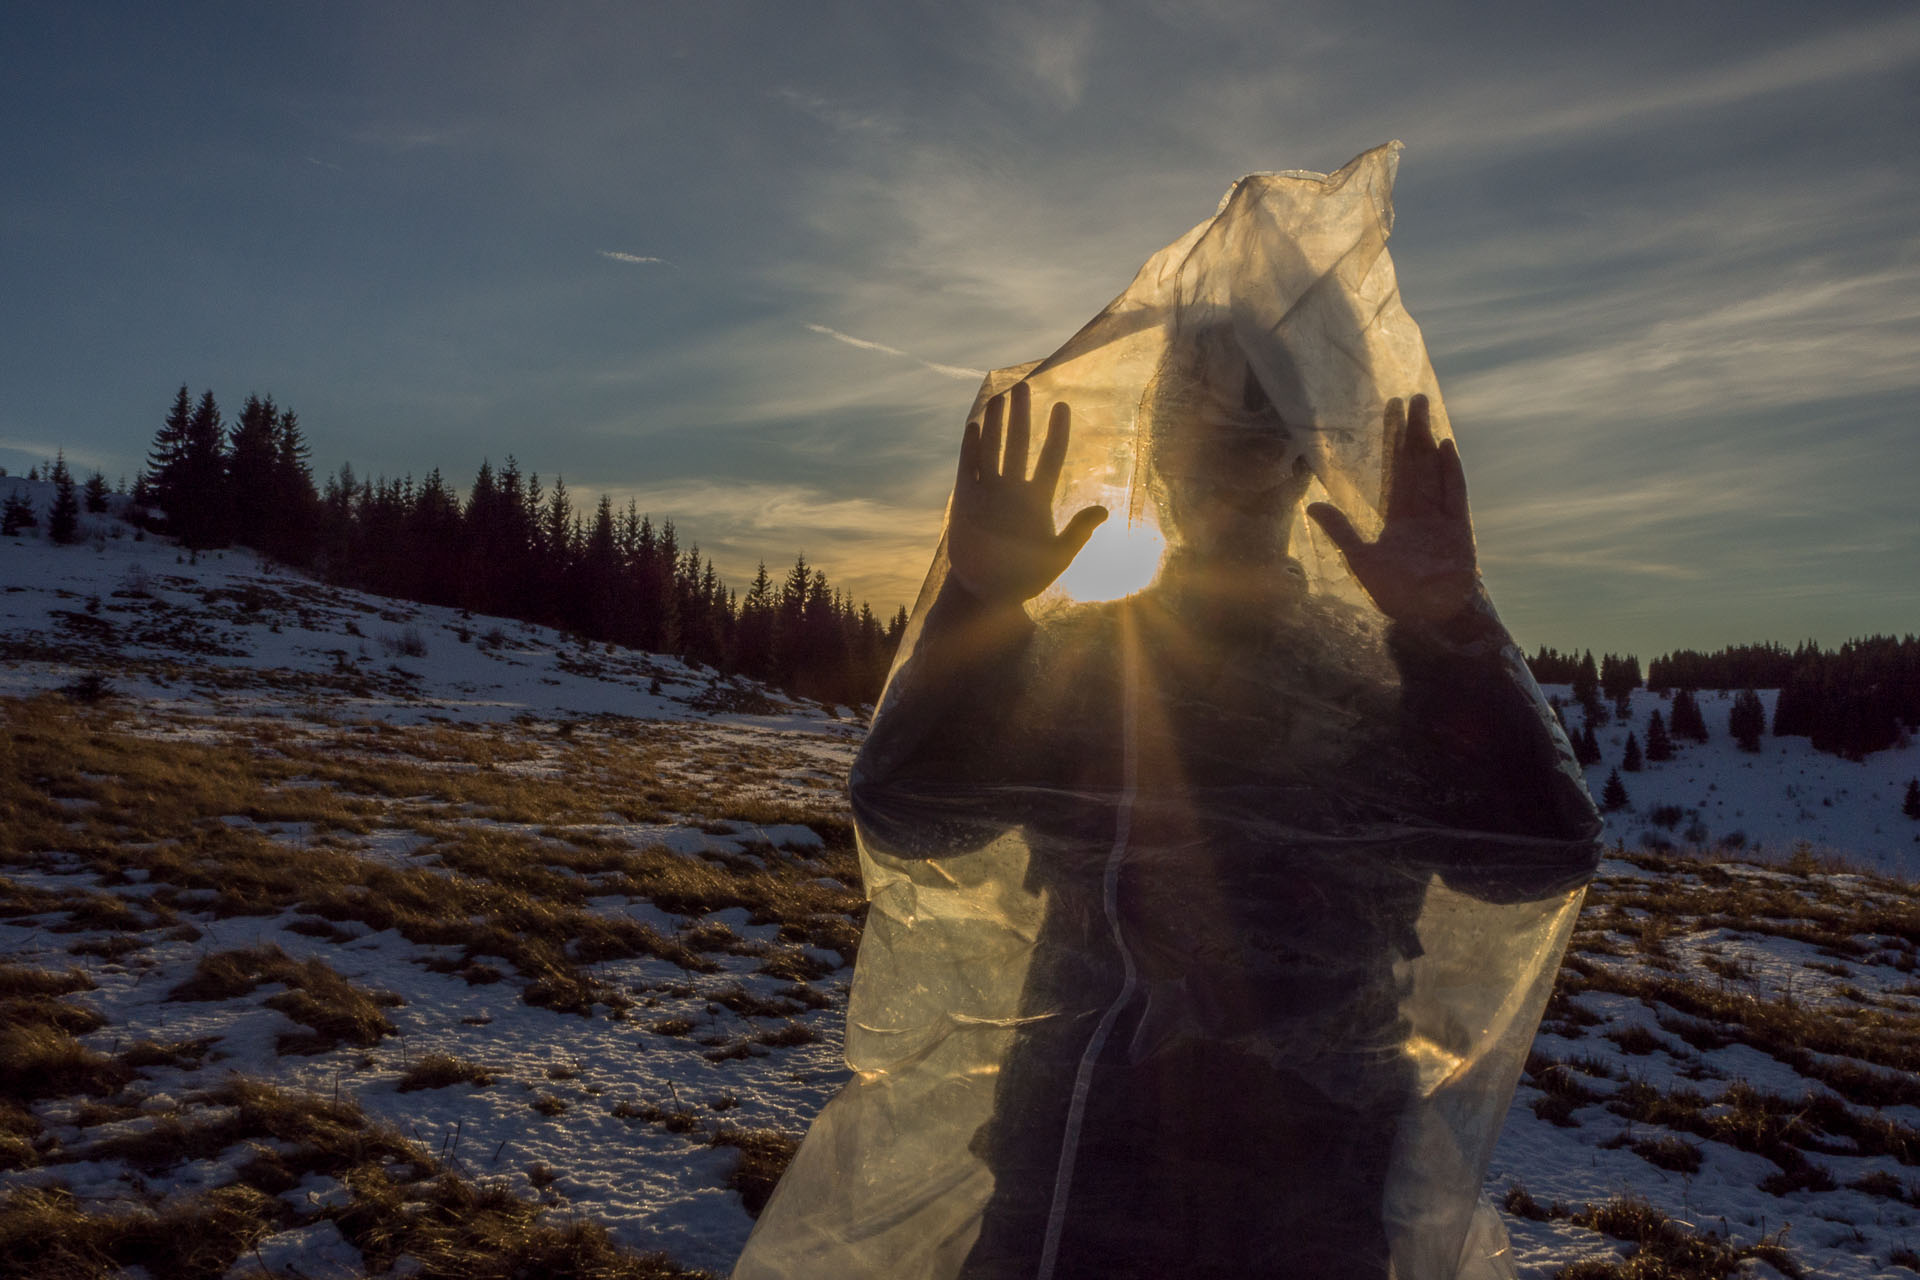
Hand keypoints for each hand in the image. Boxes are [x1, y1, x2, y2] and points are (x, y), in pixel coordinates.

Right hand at [948, 382, 1107, 605]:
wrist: (987, 593)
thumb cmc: (1025, 579)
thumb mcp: (1057, 557)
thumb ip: (1078, 533)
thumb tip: (1103, 510)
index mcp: (1037, 500)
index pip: (1051, 458)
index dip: (1057, 432)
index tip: (1062, 406)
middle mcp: (1013, 490)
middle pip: (1019, 445)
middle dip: (1022, 416)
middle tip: (1024, 387)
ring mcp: (988, 493)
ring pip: (993, 449)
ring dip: (996, 423)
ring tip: (999, 396)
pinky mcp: (965, 501)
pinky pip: (968, 467)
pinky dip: (971, 446)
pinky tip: (974, 425)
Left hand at [1307, 395, 1479, 624]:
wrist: (1426, 618)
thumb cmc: (1394, 595)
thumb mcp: (1360, 560)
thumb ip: (1341, 530)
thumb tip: (1313, 504)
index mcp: (1397, 518)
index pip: (1394, 471)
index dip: (1392, 442)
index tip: (1391, 412)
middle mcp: (1420, 512)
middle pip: (1416, 463)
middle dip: (1413, 431)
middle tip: (1413, 397)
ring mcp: (1440, 518)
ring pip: (1433, 470)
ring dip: (1429, 441)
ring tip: (1426, 411)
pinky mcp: (1458, 529)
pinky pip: (1453, 494)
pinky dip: (1450, 471)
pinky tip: (1445, 447)